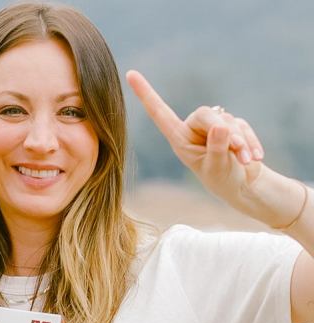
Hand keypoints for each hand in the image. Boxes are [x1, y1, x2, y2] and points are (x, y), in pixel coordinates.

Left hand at [126, 70, 264, 204]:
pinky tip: (255, 158)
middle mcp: (194, 129)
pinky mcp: (234, 125)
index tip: (129, 74)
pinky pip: (243, 126)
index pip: (159, 113)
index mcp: (179, 138)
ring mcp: (214, 126)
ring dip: (240, 141)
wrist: (243, 185)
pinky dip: (251, 141)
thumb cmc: (223, 180)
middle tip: (237, 149)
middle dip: (225, 131)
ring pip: (228, 120)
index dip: (145, 94)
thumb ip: (218, 148)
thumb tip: (221, 126)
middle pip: (207, 114)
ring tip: (244, 161)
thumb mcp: (217, 168)